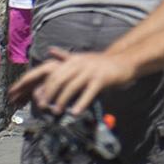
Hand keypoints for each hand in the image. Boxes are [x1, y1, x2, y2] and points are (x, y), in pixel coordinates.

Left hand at [12, 47, 136, 113]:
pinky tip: (75, 113)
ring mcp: (91, 71)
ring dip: (62, 100)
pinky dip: (81, 103)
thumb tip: (49, 50)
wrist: (123, 61)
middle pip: (59, 79)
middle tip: (44, 107)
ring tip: (56, 111)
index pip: (54, 73)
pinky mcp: (101, 79)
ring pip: (72, 86)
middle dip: (50, 94)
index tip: (40, 99)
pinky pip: (88, 92)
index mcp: (73, 60)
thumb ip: (65, 56)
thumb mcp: (81, 57)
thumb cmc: (100, 62)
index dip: (45, 86)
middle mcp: (80, 63)